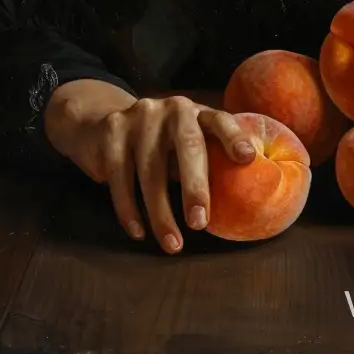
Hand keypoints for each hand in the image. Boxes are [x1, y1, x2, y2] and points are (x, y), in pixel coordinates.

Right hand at [43, 79, 263, 253]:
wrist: (107, 125)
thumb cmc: (164, 147)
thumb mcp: (187, 150)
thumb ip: (209, 167)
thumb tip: (239, 212)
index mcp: (199, 113)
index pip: (221, 121)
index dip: (234, 137)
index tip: (247, 158)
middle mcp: (172, 108)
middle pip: (188, 144)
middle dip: (195, 185)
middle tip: (199, 224)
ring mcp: (140, 115)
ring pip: (150, 167)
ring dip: (160, 212)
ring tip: (172, 245)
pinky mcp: (113, 129)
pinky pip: (119, 173)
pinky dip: (128, 208)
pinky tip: (138, 231)